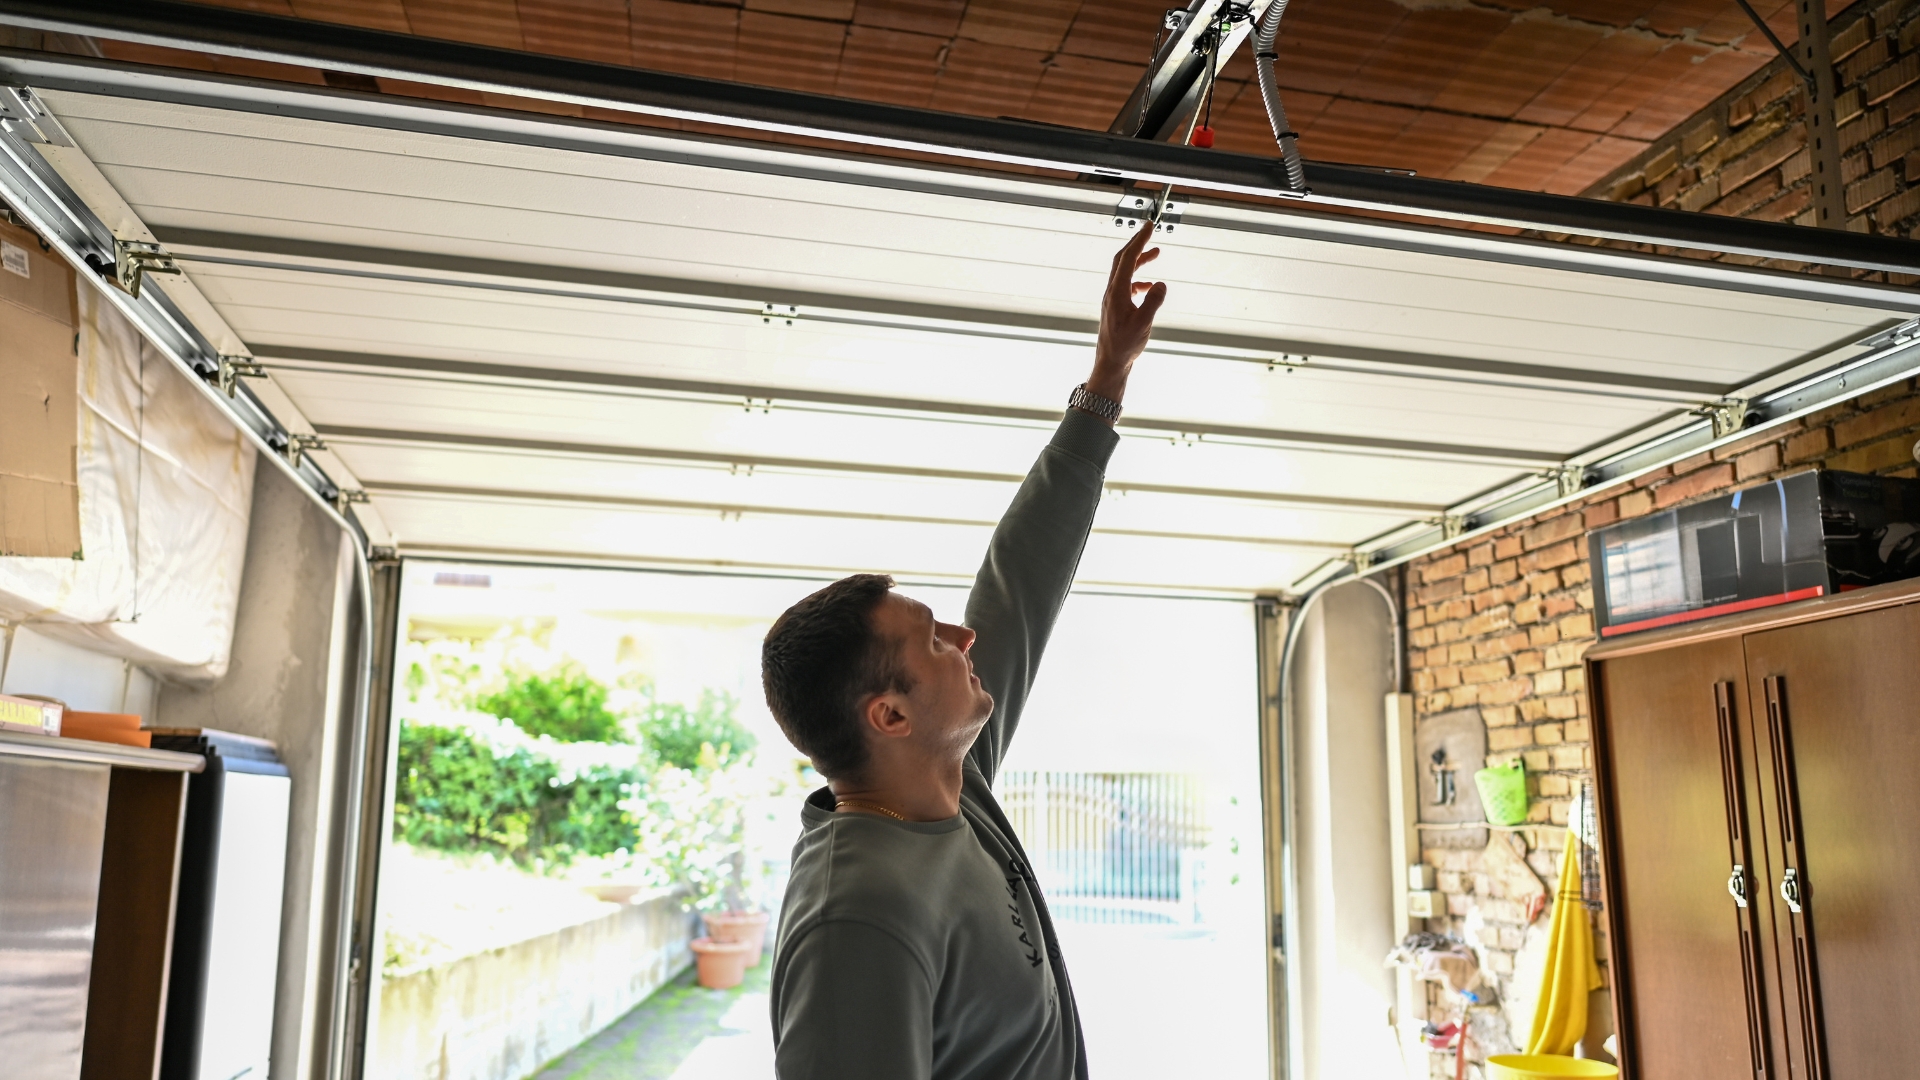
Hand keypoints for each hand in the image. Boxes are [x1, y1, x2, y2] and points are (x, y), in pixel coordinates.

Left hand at [1087, 228, 1167, 404]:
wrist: (1110, 362)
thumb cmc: (1125, 345)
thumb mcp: (1143, 324)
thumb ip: (1153, 302)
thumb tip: (1161, 284)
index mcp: (1117, 292)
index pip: (1128, 258)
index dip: (1139, 240)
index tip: (1149, 226)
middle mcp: (1112, 292)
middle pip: (1122, 259)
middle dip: (1136, 243)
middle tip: (1149, 230)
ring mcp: (1112, 299)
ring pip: (1124, 271)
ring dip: (1139, 260)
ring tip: (1156, 253)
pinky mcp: (1115, 307)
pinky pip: (1127, 285)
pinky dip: (1139, 279)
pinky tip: (1150, 286)